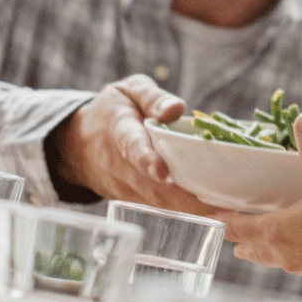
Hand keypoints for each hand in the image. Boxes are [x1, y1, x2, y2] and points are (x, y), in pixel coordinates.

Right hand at [51, 75, 217, 212]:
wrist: (78, 144)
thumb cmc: (113, 111)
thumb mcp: (128, 91)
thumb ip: (152, 97)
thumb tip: (177, 108)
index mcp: (119, 130)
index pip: (131, 146)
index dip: (146, 160)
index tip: (162, 172)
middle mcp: (119, 164)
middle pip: (149, 185)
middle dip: (182, 197)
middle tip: (217, 202)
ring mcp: (123, 186)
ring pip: (156, 202)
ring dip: (188, 208)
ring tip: (224, 208)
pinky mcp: (131, 200)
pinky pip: (158, 207)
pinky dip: (183, 210)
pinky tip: (213, 209)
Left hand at [219, 114, 301, 287]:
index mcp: (274, 231)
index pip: (228, 227)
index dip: (210, 216)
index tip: (200, 206)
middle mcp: (279, 253)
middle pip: (242, 247)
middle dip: (236, 232)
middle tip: (238, 211)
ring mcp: (298, 266)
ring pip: (265, 257)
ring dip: (260, 243)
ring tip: (269, 221)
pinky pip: (290, 261)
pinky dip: (286, 249)